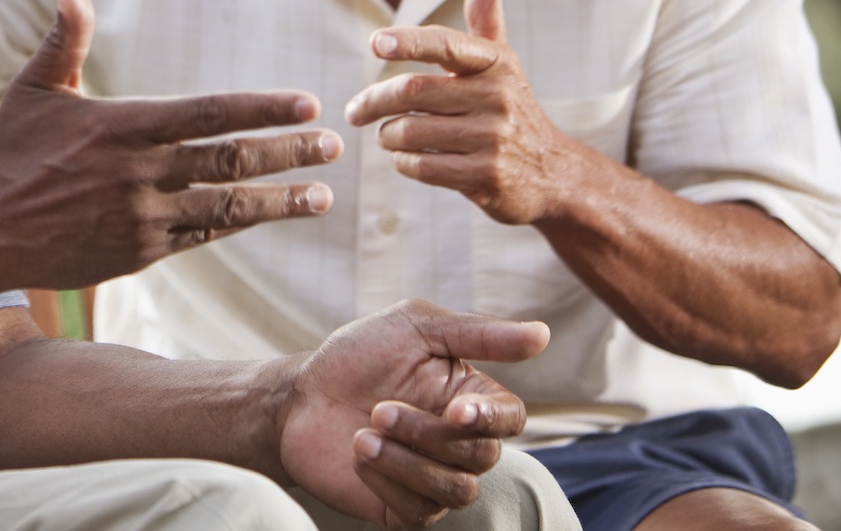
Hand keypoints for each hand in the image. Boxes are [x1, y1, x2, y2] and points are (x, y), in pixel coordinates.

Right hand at [0, 0, 340, 287]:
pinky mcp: (138, 254)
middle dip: (288, 152)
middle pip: (230, 161)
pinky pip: (201, 237)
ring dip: (280, 199)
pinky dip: (238, 225)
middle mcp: (138, 173)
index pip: (207, 113)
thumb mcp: (34, 89)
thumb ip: (65, 38)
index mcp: (121, 126)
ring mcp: (141, 218)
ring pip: (227, 208)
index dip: (260, 108)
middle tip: (332, 146)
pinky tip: (269, 214)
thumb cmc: (8, 152)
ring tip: (322, 194)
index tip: (306, 105)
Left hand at [278, 300, 548, 527]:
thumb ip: (476, 334)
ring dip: (406, 461)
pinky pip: (421, 512)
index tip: (456, 410)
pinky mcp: (404, 507)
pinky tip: (358, 455)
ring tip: (362, 435)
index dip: (490, 419)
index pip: (511, 418)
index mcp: (470, 398)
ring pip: (457, 490)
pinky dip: (388, 481)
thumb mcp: (412, 327)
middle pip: (481, 457)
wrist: (297, 396)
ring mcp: (434, 478)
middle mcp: (460, 442)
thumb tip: (543, 334)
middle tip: (378, 409)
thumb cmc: (356, 356)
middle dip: (428, 434)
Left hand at [346, 0, 584, 225]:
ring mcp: (494, 139)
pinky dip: (402, 162)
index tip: (375, 43)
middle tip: (355, 111)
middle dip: (374, 102)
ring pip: (411, 131)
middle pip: (412, 91)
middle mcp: (497, 97)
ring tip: (386, 135)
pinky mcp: (486, 176)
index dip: (408, 42)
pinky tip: (404, 157)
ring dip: (387, 136)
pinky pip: (422, 166)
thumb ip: (486, 18)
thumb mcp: (501, 62)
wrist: (553, 173)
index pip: (445, 44)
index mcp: (494, 63)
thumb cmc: (512, 108)